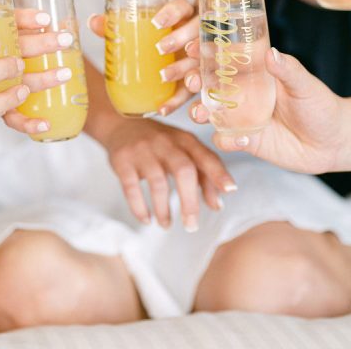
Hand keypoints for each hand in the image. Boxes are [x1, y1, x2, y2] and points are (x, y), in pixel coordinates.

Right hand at [3, 8, 76, 136]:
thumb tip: (54, 19)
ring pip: (18, 81)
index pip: (10, 23)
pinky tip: (46, 123)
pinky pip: (12, 117)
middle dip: (43, 44)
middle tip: (66, 40)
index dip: (28, 19)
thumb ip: (23, 21)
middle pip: (16, 50)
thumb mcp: (1, 26)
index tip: (46, 19)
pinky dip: (28, 122)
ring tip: (65, 73)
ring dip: (43, 79)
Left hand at [87, 0, 200, 116]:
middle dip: (181, 38)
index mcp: (184, 16)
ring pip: (202, 61)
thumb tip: (92, 21)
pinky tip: (164, 108)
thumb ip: (117, 27)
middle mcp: (199, 35)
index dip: (172, 12)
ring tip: (165, 77)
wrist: (173, 67)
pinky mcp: (205, 83)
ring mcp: (205, 58)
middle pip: (197, 31)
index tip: (156, 22)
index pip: (183, 6)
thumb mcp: (139, 33)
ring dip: (187, 69)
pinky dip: (184, 103)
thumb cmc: (156, 42)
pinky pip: (199, 93)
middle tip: (160, 48)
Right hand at [101, 115, 236, 229]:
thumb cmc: (159, 143)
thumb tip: (218, 205)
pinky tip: (146, 219)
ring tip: (167, 225)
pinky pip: (131, 187)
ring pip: (158, 182)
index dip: (218, 173)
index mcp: (184, 140)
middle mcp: (165, 142)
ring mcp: (142, 150)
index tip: (230, 190)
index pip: (205, 156)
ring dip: (164, 209)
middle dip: (189, 202)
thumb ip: (203, 174)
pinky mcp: (122, 160)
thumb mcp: (182, 150)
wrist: (119, 123)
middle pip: (183, 171)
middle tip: (191, 226)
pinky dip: (139, 207)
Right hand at [190, 49, 343, 174]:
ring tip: (200, 114)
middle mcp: (242, 93)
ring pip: (209, 111)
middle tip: (190, 83)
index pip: (222, 58)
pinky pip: (225, 139)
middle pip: (207, 84)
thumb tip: (271, 53)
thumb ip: (288, 70)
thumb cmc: (320, 105)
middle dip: (192, 82)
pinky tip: (241, 139)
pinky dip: (226, 139)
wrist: (332, 142)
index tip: (192, 48)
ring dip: (199, 111)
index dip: (204, 53)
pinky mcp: (246, 140)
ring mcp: (241, 117)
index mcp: (253, 73)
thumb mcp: (304, 84)